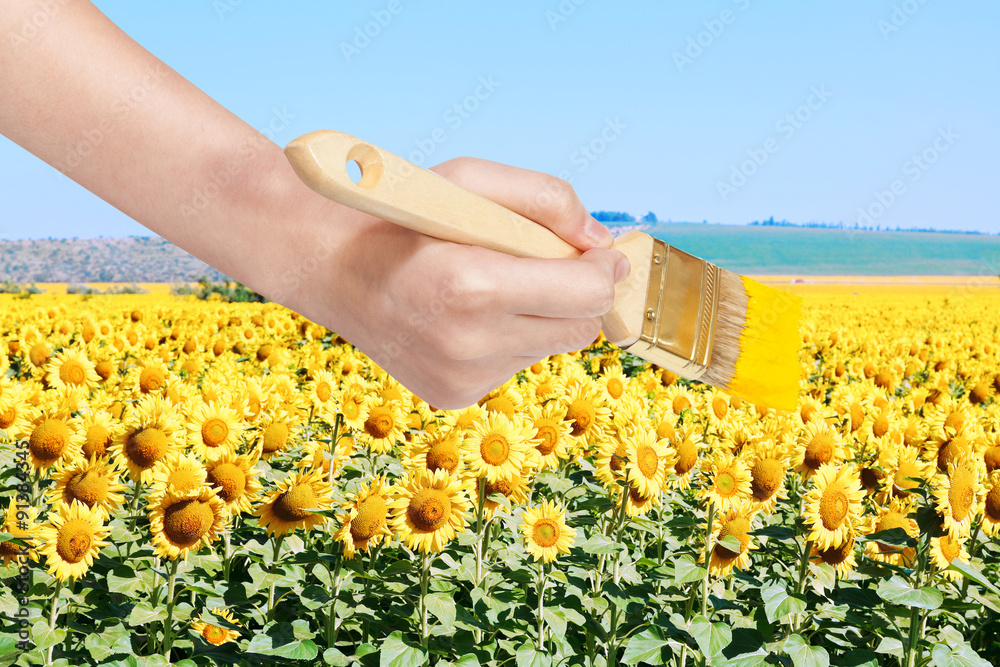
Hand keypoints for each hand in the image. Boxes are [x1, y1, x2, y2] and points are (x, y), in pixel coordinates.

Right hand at [282, 157, 629, 408]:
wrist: (331, 268)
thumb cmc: (403, 216)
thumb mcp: (470, 179)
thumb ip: (546, 199)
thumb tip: (600, 242)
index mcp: (473, 285)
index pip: (586, 295)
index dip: (604, 271)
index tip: (601, 255)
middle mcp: (469, 343)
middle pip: (580, 328)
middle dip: (577, 294)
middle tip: (550, 265)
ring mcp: (461, 377)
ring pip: (549, 347)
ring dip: (541, 315)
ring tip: (489, 287)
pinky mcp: (454, 394)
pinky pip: (515, 364)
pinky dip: (509, 337)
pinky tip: (468, 316)